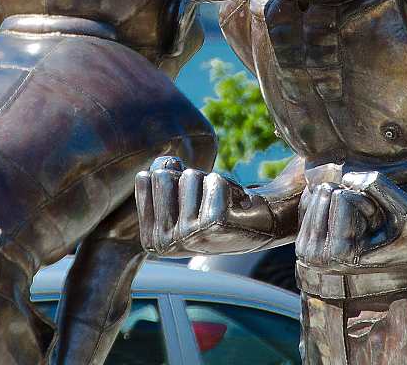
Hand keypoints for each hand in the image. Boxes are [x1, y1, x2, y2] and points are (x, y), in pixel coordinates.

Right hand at [135, 157, 277, 255]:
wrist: (261, 223)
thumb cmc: (215, 205)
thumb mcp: (180, 192)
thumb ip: (161, 174)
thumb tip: (165, 164)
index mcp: (151, 239)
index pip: (145, 178)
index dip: (171, 177)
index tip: (188, 199)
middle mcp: (166, 243)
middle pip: (163, 175)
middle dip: (189, 178)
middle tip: (206, 200)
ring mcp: (190, 236)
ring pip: (189, 176)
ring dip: (209, 182)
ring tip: (222, 204)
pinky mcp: (215, 224)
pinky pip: (213, 181)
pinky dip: (228, 185)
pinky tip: (236, 206)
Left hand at [296, 171, 406, 271]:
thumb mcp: (406, 209)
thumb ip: (380, 187)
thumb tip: (347, 177)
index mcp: (341, 256)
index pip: (341, 197)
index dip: (367, 203)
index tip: (379, 229)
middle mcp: (318, 259)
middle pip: (326, 192)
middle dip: (354, 200)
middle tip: (370, 227)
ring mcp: (307, 252)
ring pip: (321, 191)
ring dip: (346, 203)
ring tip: (362, 227)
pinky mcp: (304, 244)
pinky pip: (315, 196)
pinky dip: (336, 201)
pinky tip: (349, 225)